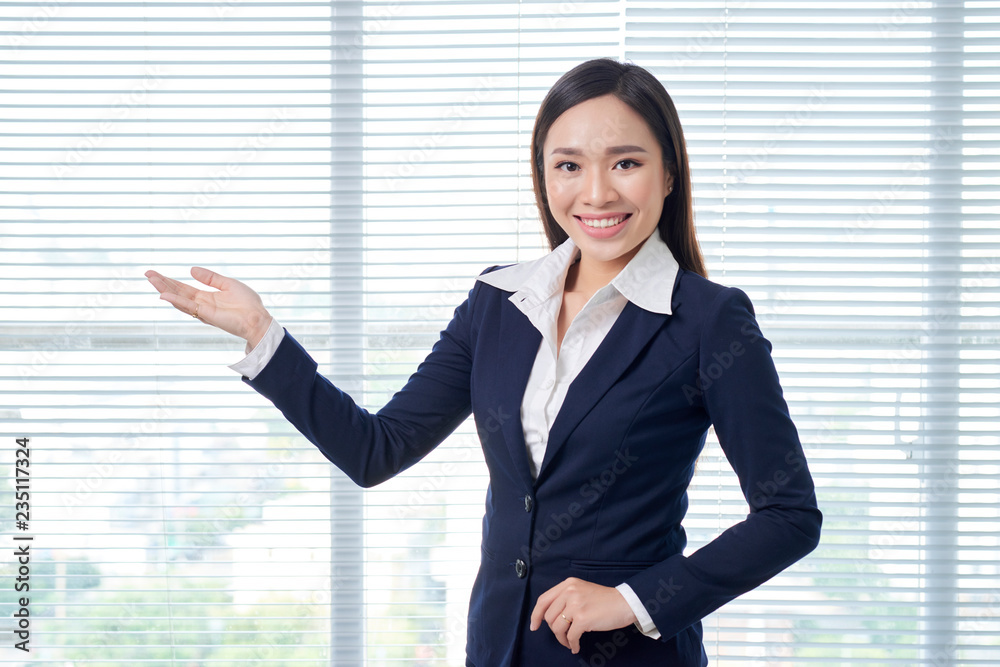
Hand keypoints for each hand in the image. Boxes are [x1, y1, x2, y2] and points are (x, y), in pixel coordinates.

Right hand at [145, 267, 271, 348]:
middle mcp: (202, 305)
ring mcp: (203, 310)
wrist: (258, 318)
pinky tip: (164, 295)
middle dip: (162, 284)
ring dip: (165, 290)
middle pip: (177, 293)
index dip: (169, 281)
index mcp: (206, 297)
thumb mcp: (228, 284)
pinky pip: (189, 307)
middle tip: (147, 274)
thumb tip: (191, 270)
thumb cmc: (248, 304)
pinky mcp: (207, 314)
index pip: (184, 288)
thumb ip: (210, 278)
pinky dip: (176, 301)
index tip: (155, 274)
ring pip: (179, 299)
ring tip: (152, 280)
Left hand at [529, 577, 637, 653]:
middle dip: (554, 630)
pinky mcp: (583, 618)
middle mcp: (569, 592)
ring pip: (557, 628)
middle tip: (563, 636)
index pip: (543, 600)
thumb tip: (549, 617)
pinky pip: (570, 636)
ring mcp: (575, 604)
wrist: (624, 603)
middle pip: (549, 616)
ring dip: (562, 639)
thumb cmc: (604, 600)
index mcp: (567, 584)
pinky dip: (572, 644)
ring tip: (569, 643)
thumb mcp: (581, 590)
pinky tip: (576, 647)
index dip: (536, 615)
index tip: (534, 626)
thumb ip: (565, 598)